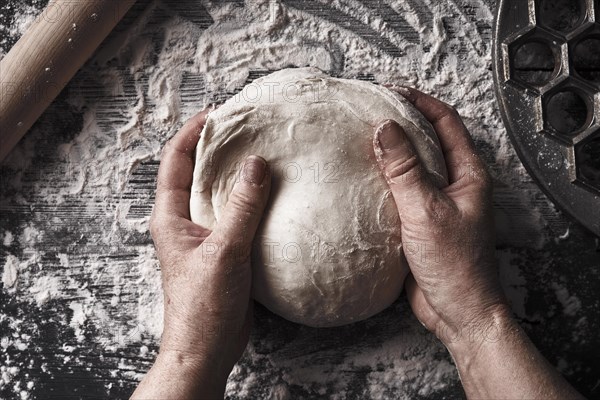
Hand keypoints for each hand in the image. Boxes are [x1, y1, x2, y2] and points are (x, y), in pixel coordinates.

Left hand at [133, 108, 270, 398]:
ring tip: (263, 154)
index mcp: (171, 217)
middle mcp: (185, 222)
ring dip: (237, 175)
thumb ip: (241, 208)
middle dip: (218, 149)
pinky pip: (236, 215)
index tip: (217, 113)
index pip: (176, 161)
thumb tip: (256, 164)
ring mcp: (205, 236)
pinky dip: (251, 201)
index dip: (193, 133)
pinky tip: (273, 195)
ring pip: (219, 194)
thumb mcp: (224, 251)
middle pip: (197, 173)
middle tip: (246, 128)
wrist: (207, 348)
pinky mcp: (224, 250)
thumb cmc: (204, 305)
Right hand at [373, 88, 507, 344]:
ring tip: (359, 142)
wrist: (457, 311)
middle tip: (369, 112)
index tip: (390, 90)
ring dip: (389, 154)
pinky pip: (400, 194)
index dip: (419, 101)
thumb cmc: (455, 264)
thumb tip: (385, 128)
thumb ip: (405, 169)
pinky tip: (359, 182)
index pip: (446, 122)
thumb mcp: (426, 210)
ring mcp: (437, 204)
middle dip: (401, 123)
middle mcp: (454, 184)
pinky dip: (382, 183)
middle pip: (428, 140)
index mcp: (468, 174)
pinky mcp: (420, 223)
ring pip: (412, 167)